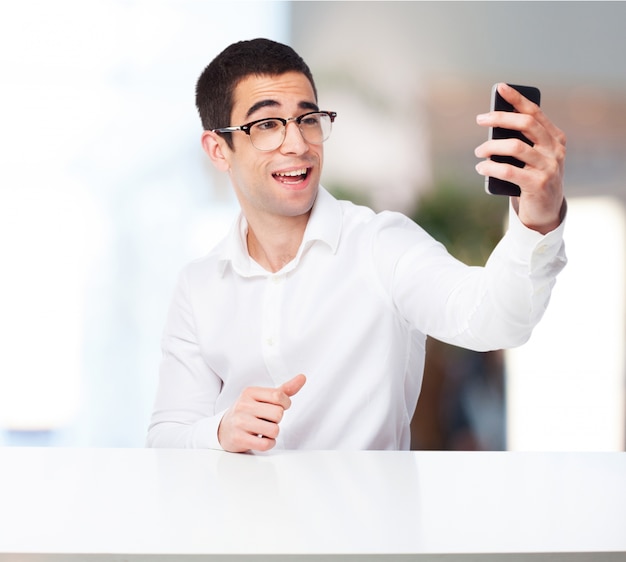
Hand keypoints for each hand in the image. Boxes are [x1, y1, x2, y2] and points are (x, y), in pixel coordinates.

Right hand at [217, 374, 305, 452]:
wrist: (223, 429)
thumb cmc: (248, 412)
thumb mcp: (263, 398)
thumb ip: (284, 390)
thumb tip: (302, 377)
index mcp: (250, 392)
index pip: (278, 396)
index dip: (285, 404)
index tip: (279, 407)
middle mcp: (243, 405)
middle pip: (278, 414)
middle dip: (277, 419)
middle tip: (267, 420)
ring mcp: (240, 422)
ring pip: (274, 430)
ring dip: (273, 433)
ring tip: (263, 429)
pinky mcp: (239, 439)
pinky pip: (266, 444)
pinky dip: (269, 443)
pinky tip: (261, 439)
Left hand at [475, 83, 566, 233]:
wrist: (545, 212)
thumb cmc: (533, 179)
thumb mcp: (531, 159)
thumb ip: (521, 143)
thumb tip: (493, 129)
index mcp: (555, 139)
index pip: (535, 113)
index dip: (517, 99)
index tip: (500, 88)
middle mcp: (555, 150)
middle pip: (525, 124)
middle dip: (500, 118)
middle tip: (480, 119)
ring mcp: (548, 167)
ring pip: (515, 147)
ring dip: (491, 147)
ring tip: (478, 151)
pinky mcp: (538, 184)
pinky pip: (509, 171)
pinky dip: (491, 167)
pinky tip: (481, 168)